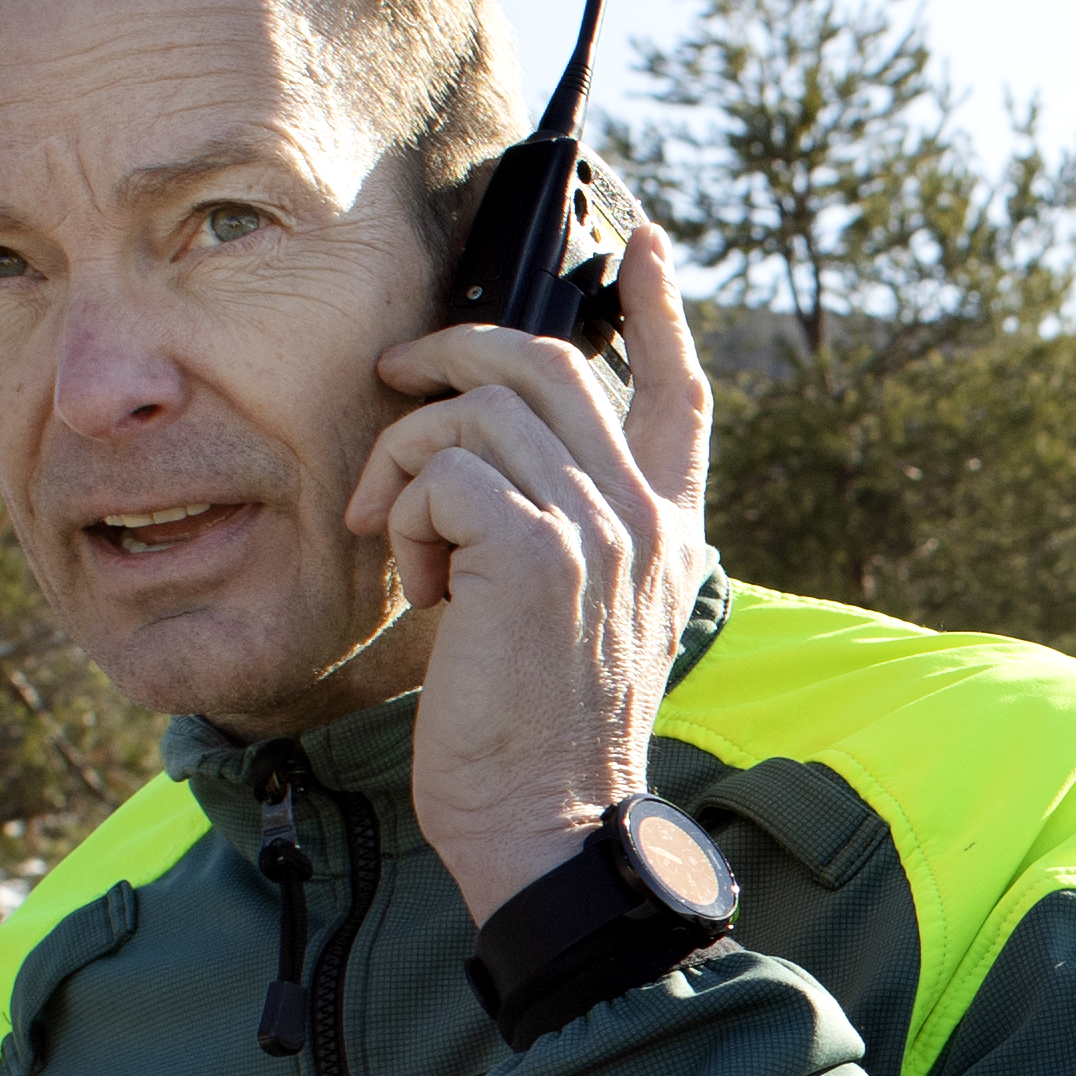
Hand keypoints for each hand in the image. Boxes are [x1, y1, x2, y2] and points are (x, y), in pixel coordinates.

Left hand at [352, 213, 717, 919]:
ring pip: (479, 411)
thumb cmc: (540, 735)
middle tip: (392, 384)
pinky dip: (407, 515)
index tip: (648, 250)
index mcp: (667, 531)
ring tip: (402, 544)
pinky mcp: (537, 552)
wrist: (549, 825)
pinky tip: (420, 585)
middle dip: (452, 354)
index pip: (683, 392)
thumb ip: (564, 533)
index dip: (663, 311)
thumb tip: (485, 457)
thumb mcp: (577, 619)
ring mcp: (600, 528)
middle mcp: (646, 518)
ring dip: (409, 465)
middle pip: (550, 363)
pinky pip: (445, 470)